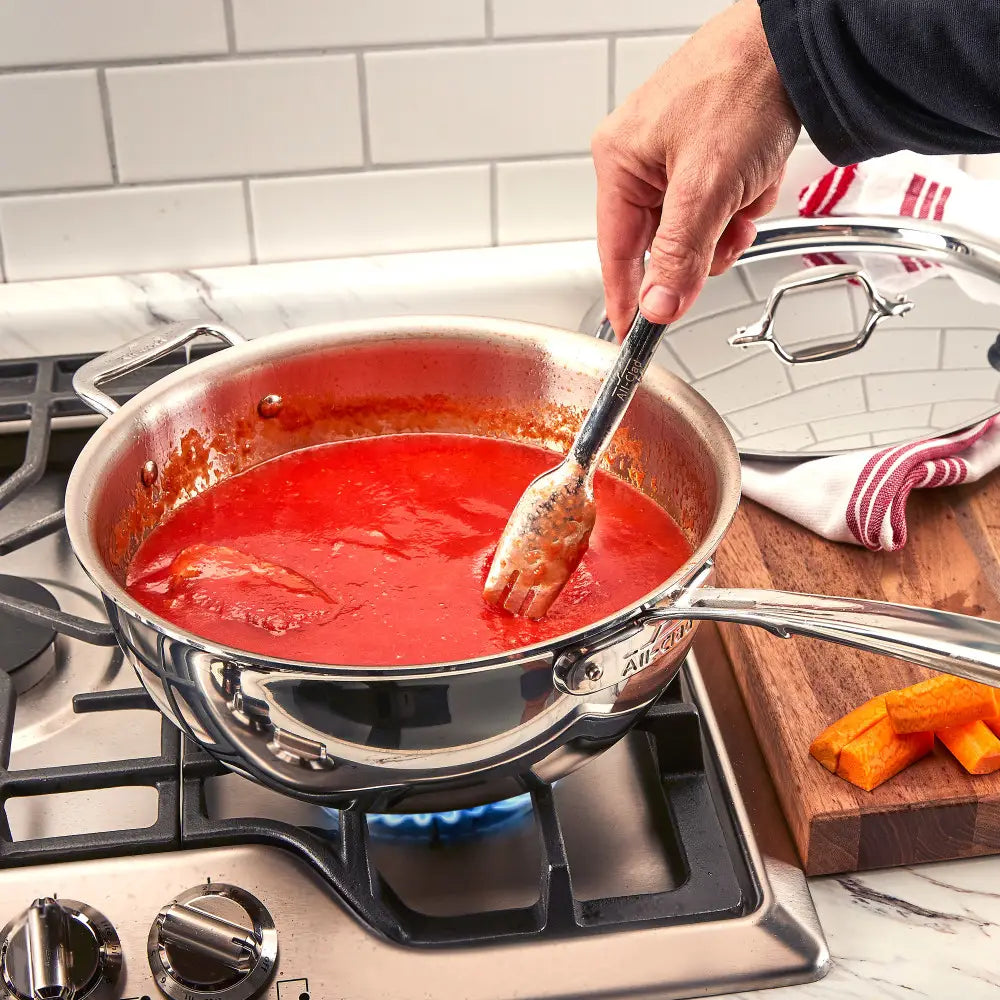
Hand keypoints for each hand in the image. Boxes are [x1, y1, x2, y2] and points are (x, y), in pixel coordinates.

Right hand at [591, 0, 800, 337]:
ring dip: (730, 217)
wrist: (798, 43)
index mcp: (619, 162)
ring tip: (747, 186)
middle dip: (705, 240)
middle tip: (728, 225)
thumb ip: (678, 256)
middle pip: (663, 241)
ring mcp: (673, 151)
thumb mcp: (706, 186)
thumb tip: (657, 306)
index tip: (632, 336)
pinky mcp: (706, 147)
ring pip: (697, 224)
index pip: (614, 253)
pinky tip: (757, 171)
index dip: (626, 298)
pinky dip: (744, 196)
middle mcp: (639, 157)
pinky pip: (719, 199)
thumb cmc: (744, 85)